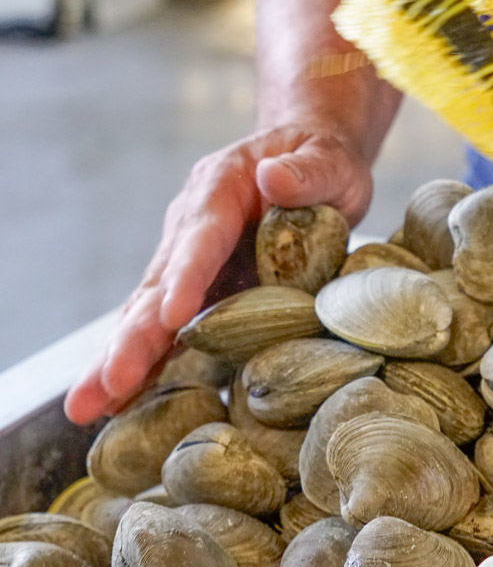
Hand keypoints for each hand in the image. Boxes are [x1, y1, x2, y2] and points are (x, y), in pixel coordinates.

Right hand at [64, 126, 371, 425]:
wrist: (311, 164)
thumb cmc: (323, 161)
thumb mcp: (329, 160)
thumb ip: (307, 171)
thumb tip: (274, 177)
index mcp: (220, 190)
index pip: (200, 237)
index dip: (186, 276)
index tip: (172, 315)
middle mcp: (191, 228)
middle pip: (158, 286)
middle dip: (134, 337)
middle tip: (109, 383)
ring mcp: (191, 263)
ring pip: (150, 315)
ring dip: (123, 360)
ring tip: (89, 406)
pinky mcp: (203, 291)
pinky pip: (171, 332)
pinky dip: (148, 366)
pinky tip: (122, 405)